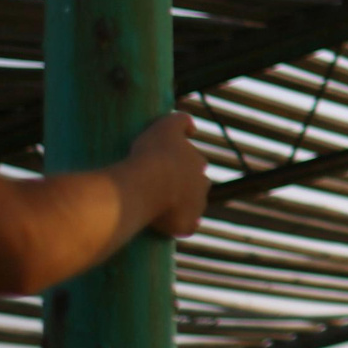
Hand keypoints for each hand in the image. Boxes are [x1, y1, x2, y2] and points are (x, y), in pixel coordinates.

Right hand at [128, 111, 208, 237]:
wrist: (145, 184)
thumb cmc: (152, 154)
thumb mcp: (166, 125)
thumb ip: (181, 120)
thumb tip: (192, 128)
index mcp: (198, 162)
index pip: (194, 163)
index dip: (179, 164)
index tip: (163, 166)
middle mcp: (202, 184)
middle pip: (196, 185)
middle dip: (185, 185)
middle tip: (161, 186)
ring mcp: (195, 207)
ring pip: (193, 206)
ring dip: (182, 206)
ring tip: (160, 206)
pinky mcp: (185, 225)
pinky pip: (186, 227)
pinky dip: (180, 226)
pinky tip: (169, 225)